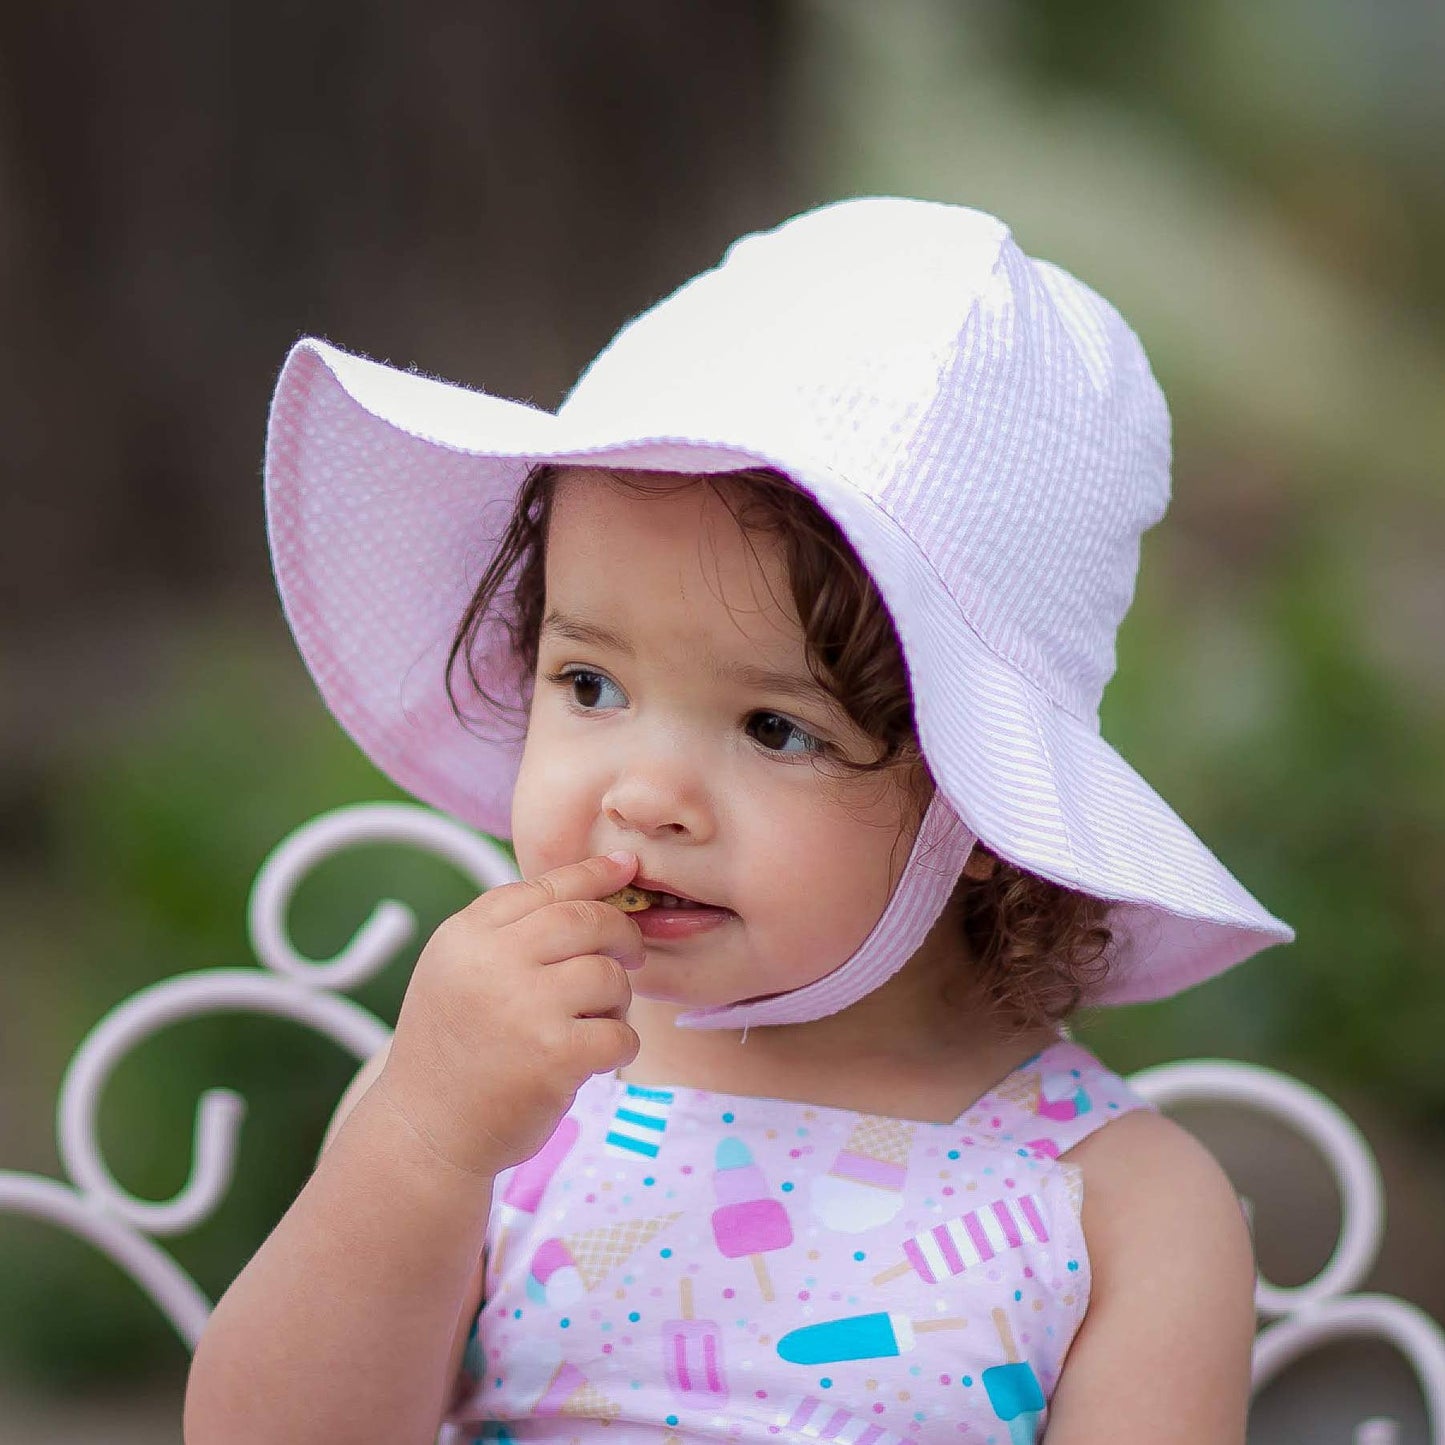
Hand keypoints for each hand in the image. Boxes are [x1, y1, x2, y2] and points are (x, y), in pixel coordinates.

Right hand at [375, 851, 644, 1178]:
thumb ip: (507, 930)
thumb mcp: (456, 971)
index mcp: (466, 936)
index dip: (592, 874)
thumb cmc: (454, 1048)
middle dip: (620, 933)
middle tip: (630, 953)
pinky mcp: (556, 1055)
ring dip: (616, 998)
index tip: (626, 865)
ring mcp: (525, 1008)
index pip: (542, 887)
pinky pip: (620, 1032)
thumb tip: (589, 883)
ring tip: (593, 1019)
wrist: (425, 1133)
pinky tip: (596, 1057)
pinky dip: (620, 1044)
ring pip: (609, 975)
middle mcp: (492, 963)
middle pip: (585, 920)